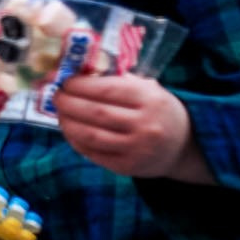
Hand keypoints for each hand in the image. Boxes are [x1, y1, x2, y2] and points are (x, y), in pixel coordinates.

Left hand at [55, 74, 204, 180]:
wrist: (184, 146)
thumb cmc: (158, 110)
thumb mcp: (149, 90)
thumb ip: (119, 81)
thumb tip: (78, 73)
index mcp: (150, 99)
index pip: (107, 90)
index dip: (80, 85)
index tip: (65, 81)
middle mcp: (145, 125)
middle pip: (95, 113)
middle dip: (68, 103)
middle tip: (56, 96)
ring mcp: (136, 149)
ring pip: (90, 135)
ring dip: (67, 123)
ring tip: (59, 113)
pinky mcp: (127, 167)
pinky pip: (93, 153)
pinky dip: (75, 140)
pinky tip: (70, 130)